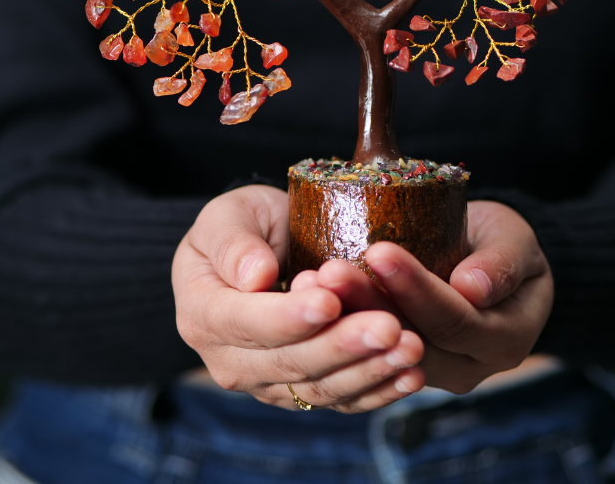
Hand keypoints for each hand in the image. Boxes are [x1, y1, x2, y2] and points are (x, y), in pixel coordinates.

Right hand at [172, 186, 425, 411]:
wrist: (259, 250)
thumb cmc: (242, 223)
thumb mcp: (228, 214)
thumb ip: (234, 243)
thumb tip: (254, 277)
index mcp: (203, 313)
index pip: (245, 323)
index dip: (289, 317)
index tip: (330, 301)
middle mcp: (229, 361)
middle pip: (290, 362)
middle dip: (343, 346)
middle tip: (390, 327)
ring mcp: (267, 382)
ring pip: (320, 388)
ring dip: (369, 371)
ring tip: (412, 349)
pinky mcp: (303, 390)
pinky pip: (341, 399)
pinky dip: (378, 391)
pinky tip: (411, 375)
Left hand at [311, 200, 553, 393]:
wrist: (491, 259)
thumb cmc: (504, 241)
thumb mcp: (515, 241)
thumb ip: (502, 263)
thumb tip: (472, 288)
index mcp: (504, 339)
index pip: (454, 319)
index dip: (416, 288)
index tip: (379, 251)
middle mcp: (468, 366)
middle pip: (412, 340)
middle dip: (368, 303)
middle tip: (330, 269)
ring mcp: (433, 371)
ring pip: (383, 350)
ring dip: (346, 315)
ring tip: (314, 280)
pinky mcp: (401, 365)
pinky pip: (369, 351)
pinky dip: (339, 324)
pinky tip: (310, 296)